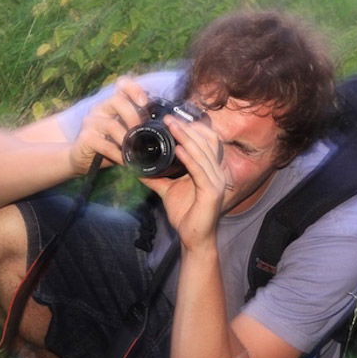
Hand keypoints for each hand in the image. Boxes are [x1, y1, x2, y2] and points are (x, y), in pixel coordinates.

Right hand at [69, 76, 147, 173]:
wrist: (83, 158)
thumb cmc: (108, 144)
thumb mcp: (125, 133)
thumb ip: (138, 127)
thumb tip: (164, 130)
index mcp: (112, 104)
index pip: (122, 84)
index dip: (134, 88)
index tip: (144, 102)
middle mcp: (101, 108)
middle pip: (117, 100)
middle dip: (134, 118)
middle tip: (142, 134)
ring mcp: (91, 122)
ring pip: (112, 124)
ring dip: (127, 140)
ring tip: (135, 151)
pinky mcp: (86, 138)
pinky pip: (106, 145)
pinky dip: (118, 154)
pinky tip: (125, 160)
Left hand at [141, 114, 225, 249]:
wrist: (194, 238)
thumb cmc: (186, 214)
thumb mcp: (168, 190)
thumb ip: (157, 177)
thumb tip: (139, 167)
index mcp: (210, 169)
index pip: (207, 141)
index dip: (193, 127)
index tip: (172, 120)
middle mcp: (217, 172)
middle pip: (206, 142)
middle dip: (186, 128)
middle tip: (168, 119)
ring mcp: (217, 181)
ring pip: (203, 152)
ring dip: (186, 137)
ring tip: (172, 127)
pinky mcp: (212, 192)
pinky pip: (200, 170)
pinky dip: (189, 158)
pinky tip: (179, 149)